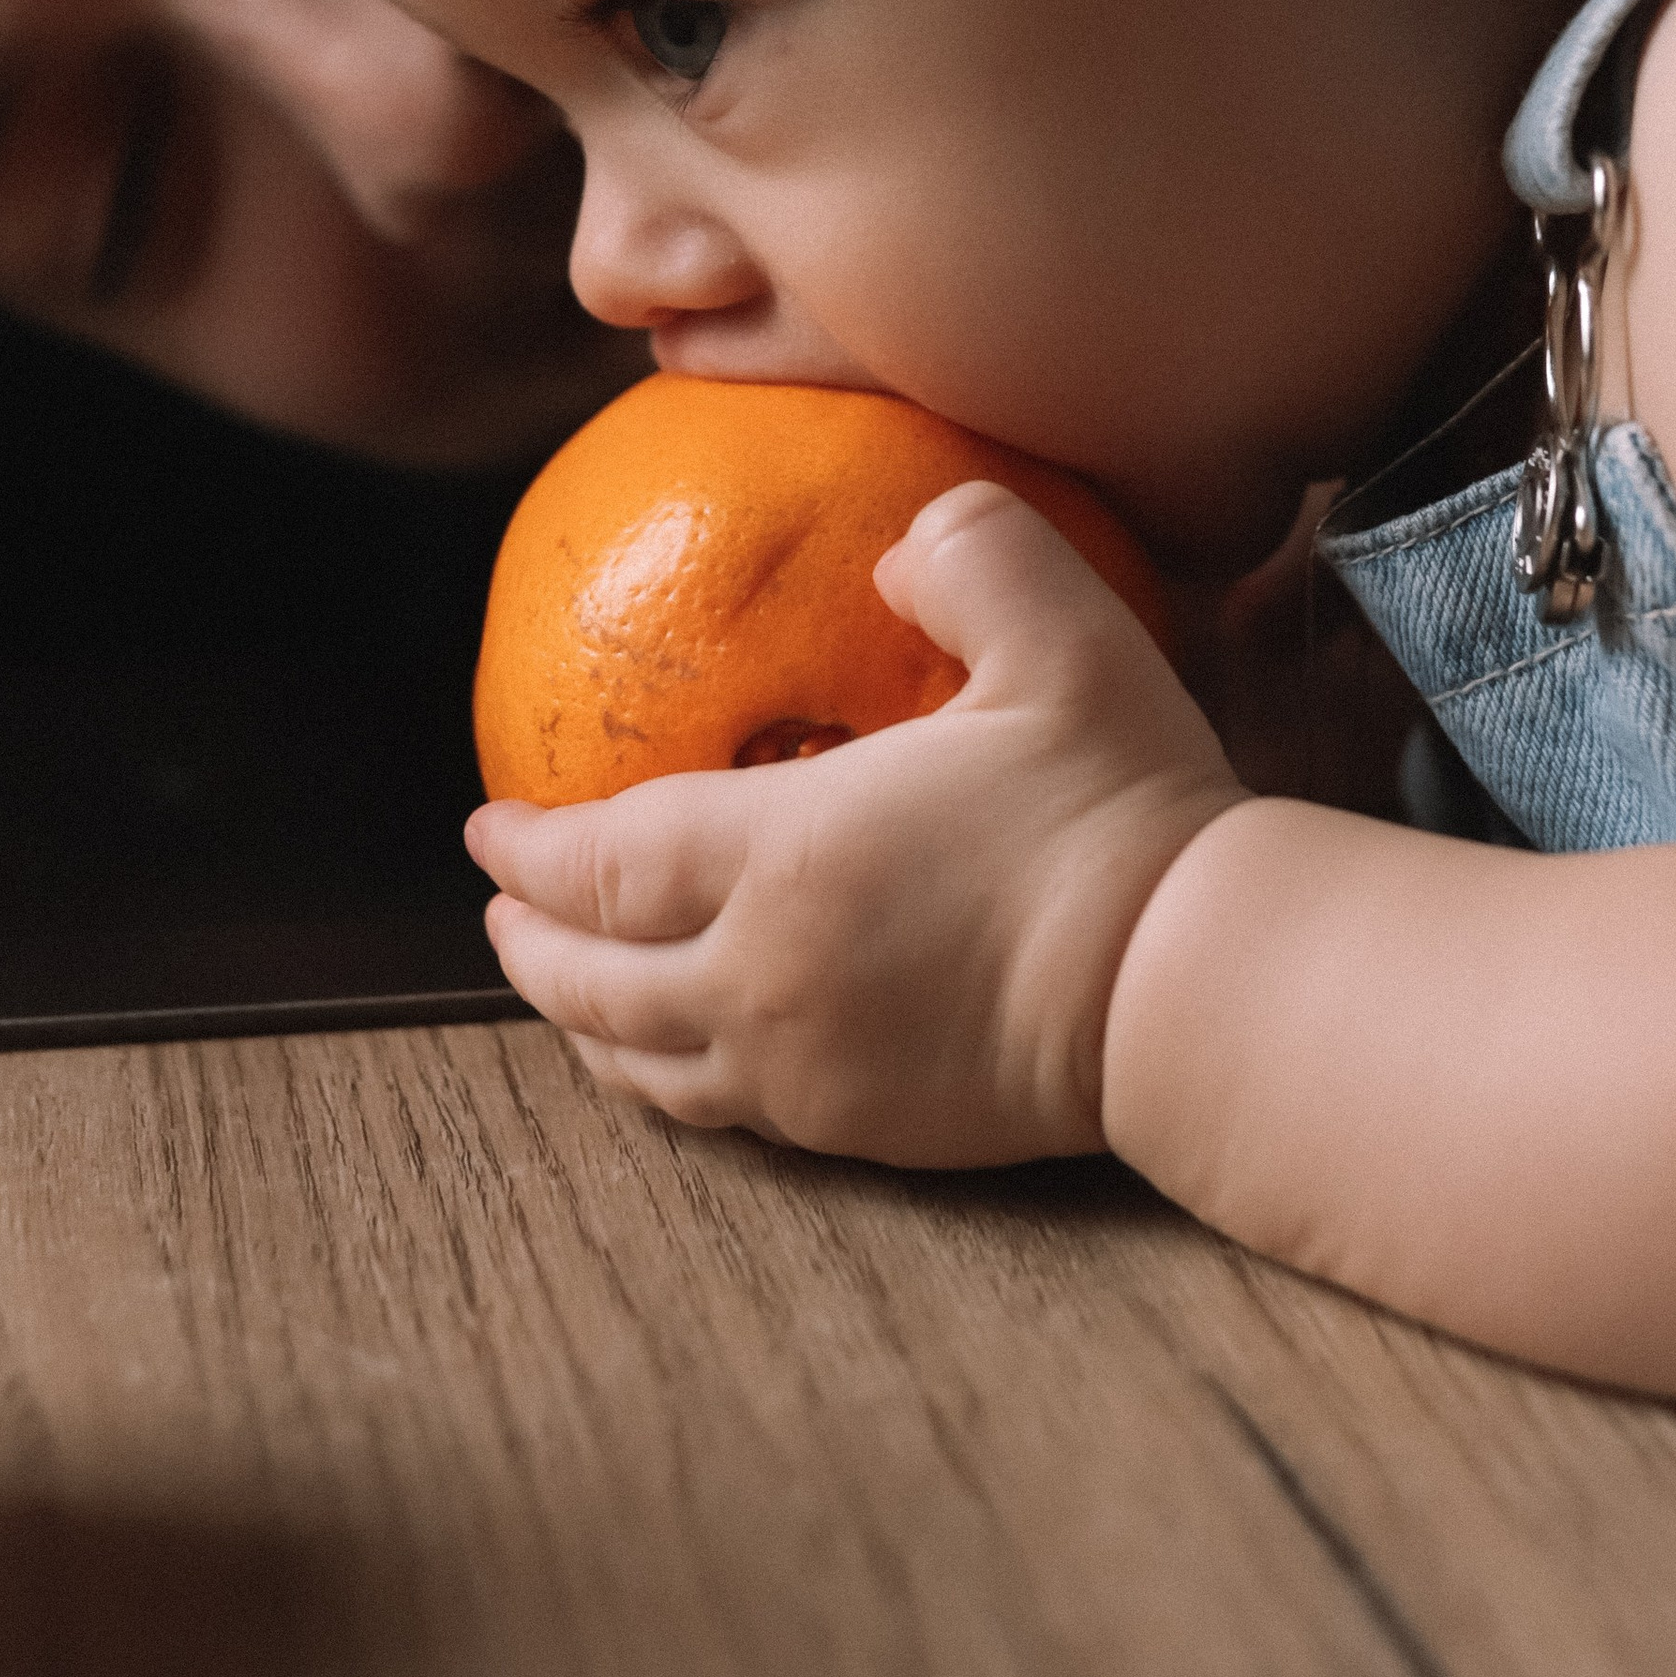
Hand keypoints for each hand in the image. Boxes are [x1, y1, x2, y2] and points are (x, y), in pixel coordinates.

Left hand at [465, 479, 1246, 1164]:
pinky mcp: (858, 1132)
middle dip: (529, 939)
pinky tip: (675, 1061)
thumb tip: (905, 544)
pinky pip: (719, 1114)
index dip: (531, 845)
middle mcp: (762, 976)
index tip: (490, 824)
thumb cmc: (1116, 805)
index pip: (604, 858)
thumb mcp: (1057, 635)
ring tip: (564, 990)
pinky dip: (662, 1080)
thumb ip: (970, 557)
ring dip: (582, 1021)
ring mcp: (804, 1070)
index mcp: (782, 855)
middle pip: (593, 977)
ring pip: (642, 1060)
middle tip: (503, 904)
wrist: (1185, 985)